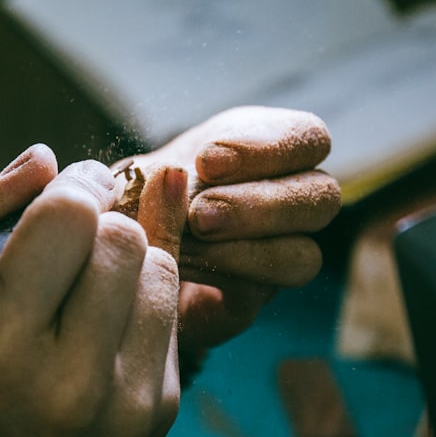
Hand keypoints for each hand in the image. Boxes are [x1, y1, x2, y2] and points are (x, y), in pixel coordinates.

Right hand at [0, 145, 188, 436]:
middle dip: (99, 221)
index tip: (65, 188)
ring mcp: (129, 402)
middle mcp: (72, 379)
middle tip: (72, 237)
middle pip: (124, 236)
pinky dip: (142, 300)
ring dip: (128, 258)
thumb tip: (47, 157)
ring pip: (161, 268)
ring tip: (88, 283)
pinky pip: (172, 312)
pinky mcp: (164, 410)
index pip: (68, 220)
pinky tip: (106, 322)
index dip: (71, 186)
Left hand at [123, 106, 340, 365]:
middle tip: (201, 214)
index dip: (269, 149)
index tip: (206, 161)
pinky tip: (179, 267)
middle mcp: (285, 199)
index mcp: (263, 148)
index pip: (309, 138)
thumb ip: (153, 174)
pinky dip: (219, 278)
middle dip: (258, 205)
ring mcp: (277, 253)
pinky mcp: (251, 298)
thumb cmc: (131, 196)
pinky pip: (259, 292)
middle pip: (322, 198)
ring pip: (304, 255)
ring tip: (188, 244)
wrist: (113, 252)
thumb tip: (167, 179)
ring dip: (245, 249)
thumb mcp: (137, 173)